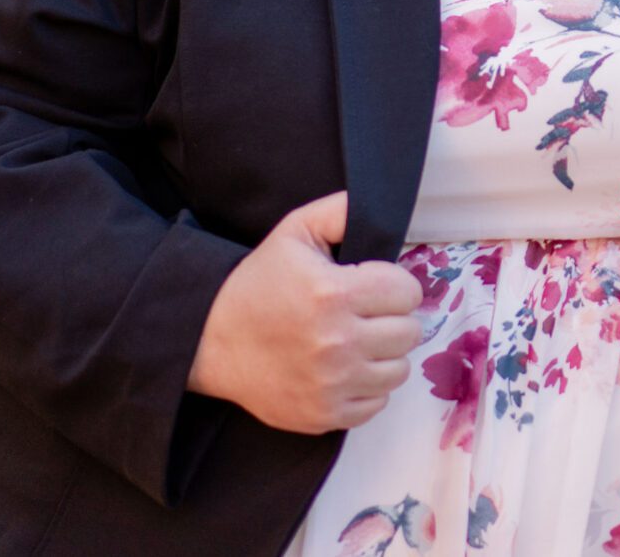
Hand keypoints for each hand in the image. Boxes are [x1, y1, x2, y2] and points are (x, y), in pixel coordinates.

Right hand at [185, 190, 421, 434]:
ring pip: (399, 370)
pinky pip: (377, 404)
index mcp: (335, 294)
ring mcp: (333, 384)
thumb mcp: (294, 232)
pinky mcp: (325, 415)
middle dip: (392, 318)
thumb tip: (379, 204)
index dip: (394, 284)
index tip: (374, 286)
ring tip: (357, 341)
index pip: (408, 291)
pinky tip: (345, 369)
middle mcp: (338, 343)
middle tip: (366, 314)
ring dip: (384, 355)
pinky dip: (367, 387)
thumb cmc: (257, 284)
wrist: (209, 342)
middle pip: (410, 332)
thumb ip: (341, 212)